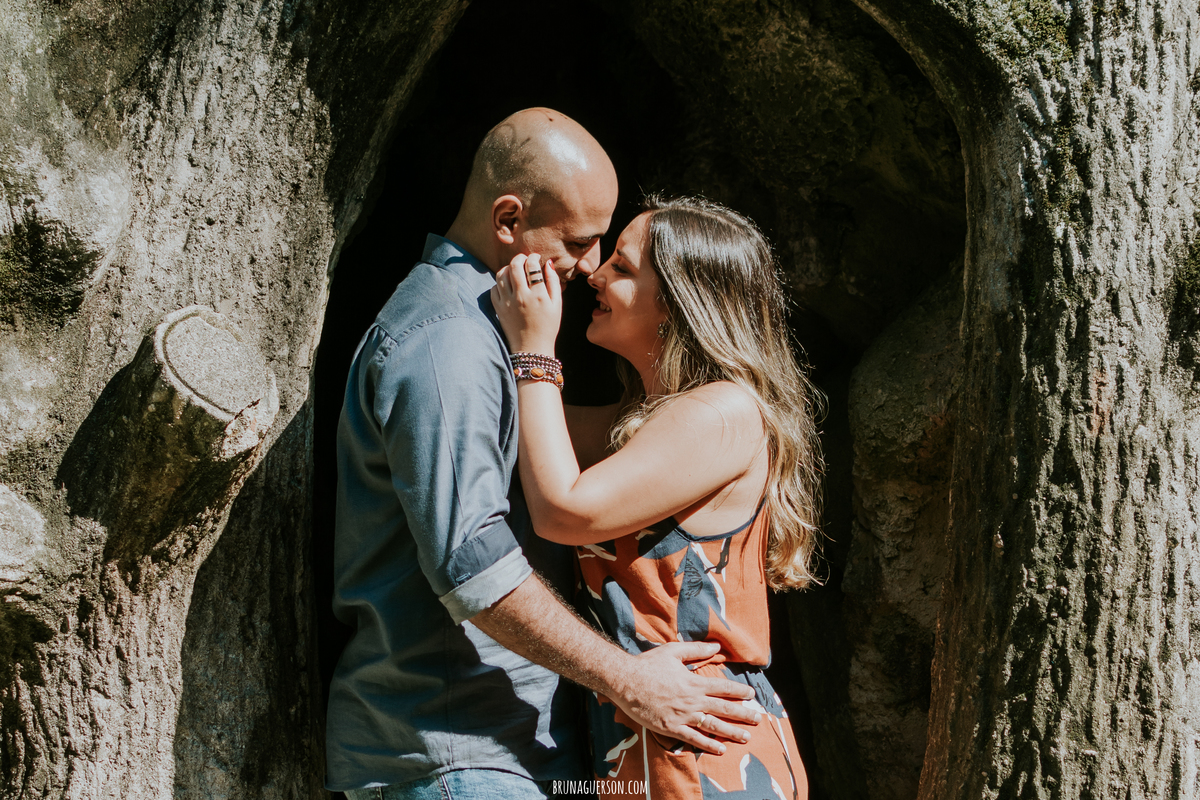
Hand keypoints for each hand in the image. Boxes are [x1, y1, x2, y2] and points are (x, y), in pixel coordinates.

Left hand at [491, 253, 561, 354]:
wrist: (532, 348)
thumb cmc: (548, 326)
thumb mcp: (557, 305)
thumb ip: (553, 282)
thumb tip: (548, 263)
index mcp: (537, 295)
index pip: (531, 265)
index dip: (533, 257)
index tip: (536, 258)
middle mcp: (520, 296)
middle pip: (514, 265)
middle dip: (520, 258)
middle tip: (524, 260)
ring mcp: (507, 302)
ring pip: (501, 274)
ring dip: (508, 268)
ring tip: (515, 271)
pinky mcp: (498, 308)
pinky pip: (494, 288)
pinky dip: (500, 283)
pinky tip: (508, 285)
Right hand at [604, 642, 760, 754]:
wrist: (625, 681)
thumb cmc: (648, 664)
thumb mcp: (673, 651)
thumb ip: (696, 650)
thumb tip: (716, 647)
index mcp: (693, 682)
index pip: (722, 688)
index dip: (739, 692)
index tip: (752, 696)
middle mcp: (692, 700)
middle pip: (723, 708)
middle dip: (742, 714)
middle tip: (757, 719)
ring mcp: (682, 716)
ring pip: (713, 726)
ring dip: (731, 732)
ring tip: (746, 737)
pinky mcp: (671, 728)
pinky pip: (693, 738)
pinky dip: (708, 745)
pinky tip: (721, 749)